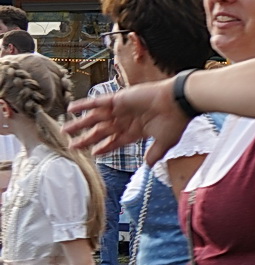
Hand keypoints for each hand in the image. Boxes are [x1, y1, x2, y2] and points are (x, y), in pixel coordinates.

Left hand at [67, 77, 189, 165]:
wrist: (178, 102)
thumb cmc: (174, 122)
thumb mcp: (164, 142)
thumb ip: (154, 154)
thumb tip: (148, 166)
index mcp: (136, 131)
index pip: (115, 141)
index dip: (104, 147)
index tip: (93, 152)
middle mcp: (126, 120)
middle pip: (101, 131)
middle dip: (86, 138)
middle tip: (71, 145)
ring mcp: (121, 109)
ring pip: (95, 118)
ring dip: (80, 124)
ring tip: (65, 130)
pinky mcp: (118, 99)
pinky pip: (96, 102)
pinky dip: (83, 105)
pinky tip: (71, 109)